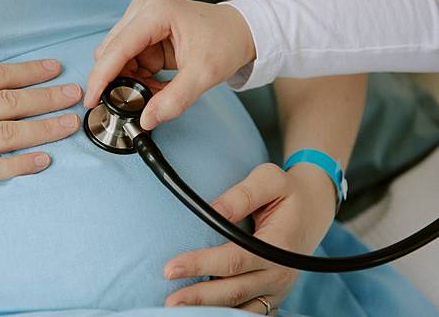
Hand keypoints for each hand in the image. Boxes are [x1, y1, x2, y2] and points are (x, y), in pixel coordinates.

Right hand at [85, 0, 254, 129]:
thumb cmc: (226, 42)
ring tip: (156, 92)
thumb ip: (174, 100)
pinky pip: (128, 61)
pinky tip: (156, 84)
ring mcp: (141, 20)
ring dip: (130, 81)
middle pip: (110, 53)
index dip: (101, 77)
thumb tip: (147, 120)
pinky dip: (137, 78)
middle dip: (119, 82)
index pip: (116, 49)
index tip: (92, 100)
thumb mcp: (204, 75)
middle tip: (138, 102)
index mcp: (155, 13)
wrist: (241, 32)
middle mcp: (143, 11)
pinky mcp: (143, 33)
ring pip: (116, 59)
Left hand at [162, 163, 336, 314]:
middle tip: (168, 300)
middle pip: (233, 291)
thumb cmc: (287, 193)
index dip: (201, 265)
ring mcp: (277, 288)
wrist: (313, 210)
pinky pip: (248, 312)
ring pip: (239, 307)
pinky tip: (202, 312)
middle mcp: (279, 272)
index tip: (171, 267)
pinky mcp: (271, 296)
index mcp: (278, 245)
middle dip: (198, 297)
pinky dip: (225, 313)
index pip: (233, 260)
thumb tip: (215, 209)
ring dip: (209, 310)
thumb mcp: (270, 179)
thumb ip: (242, 194)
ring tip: (179, 309)